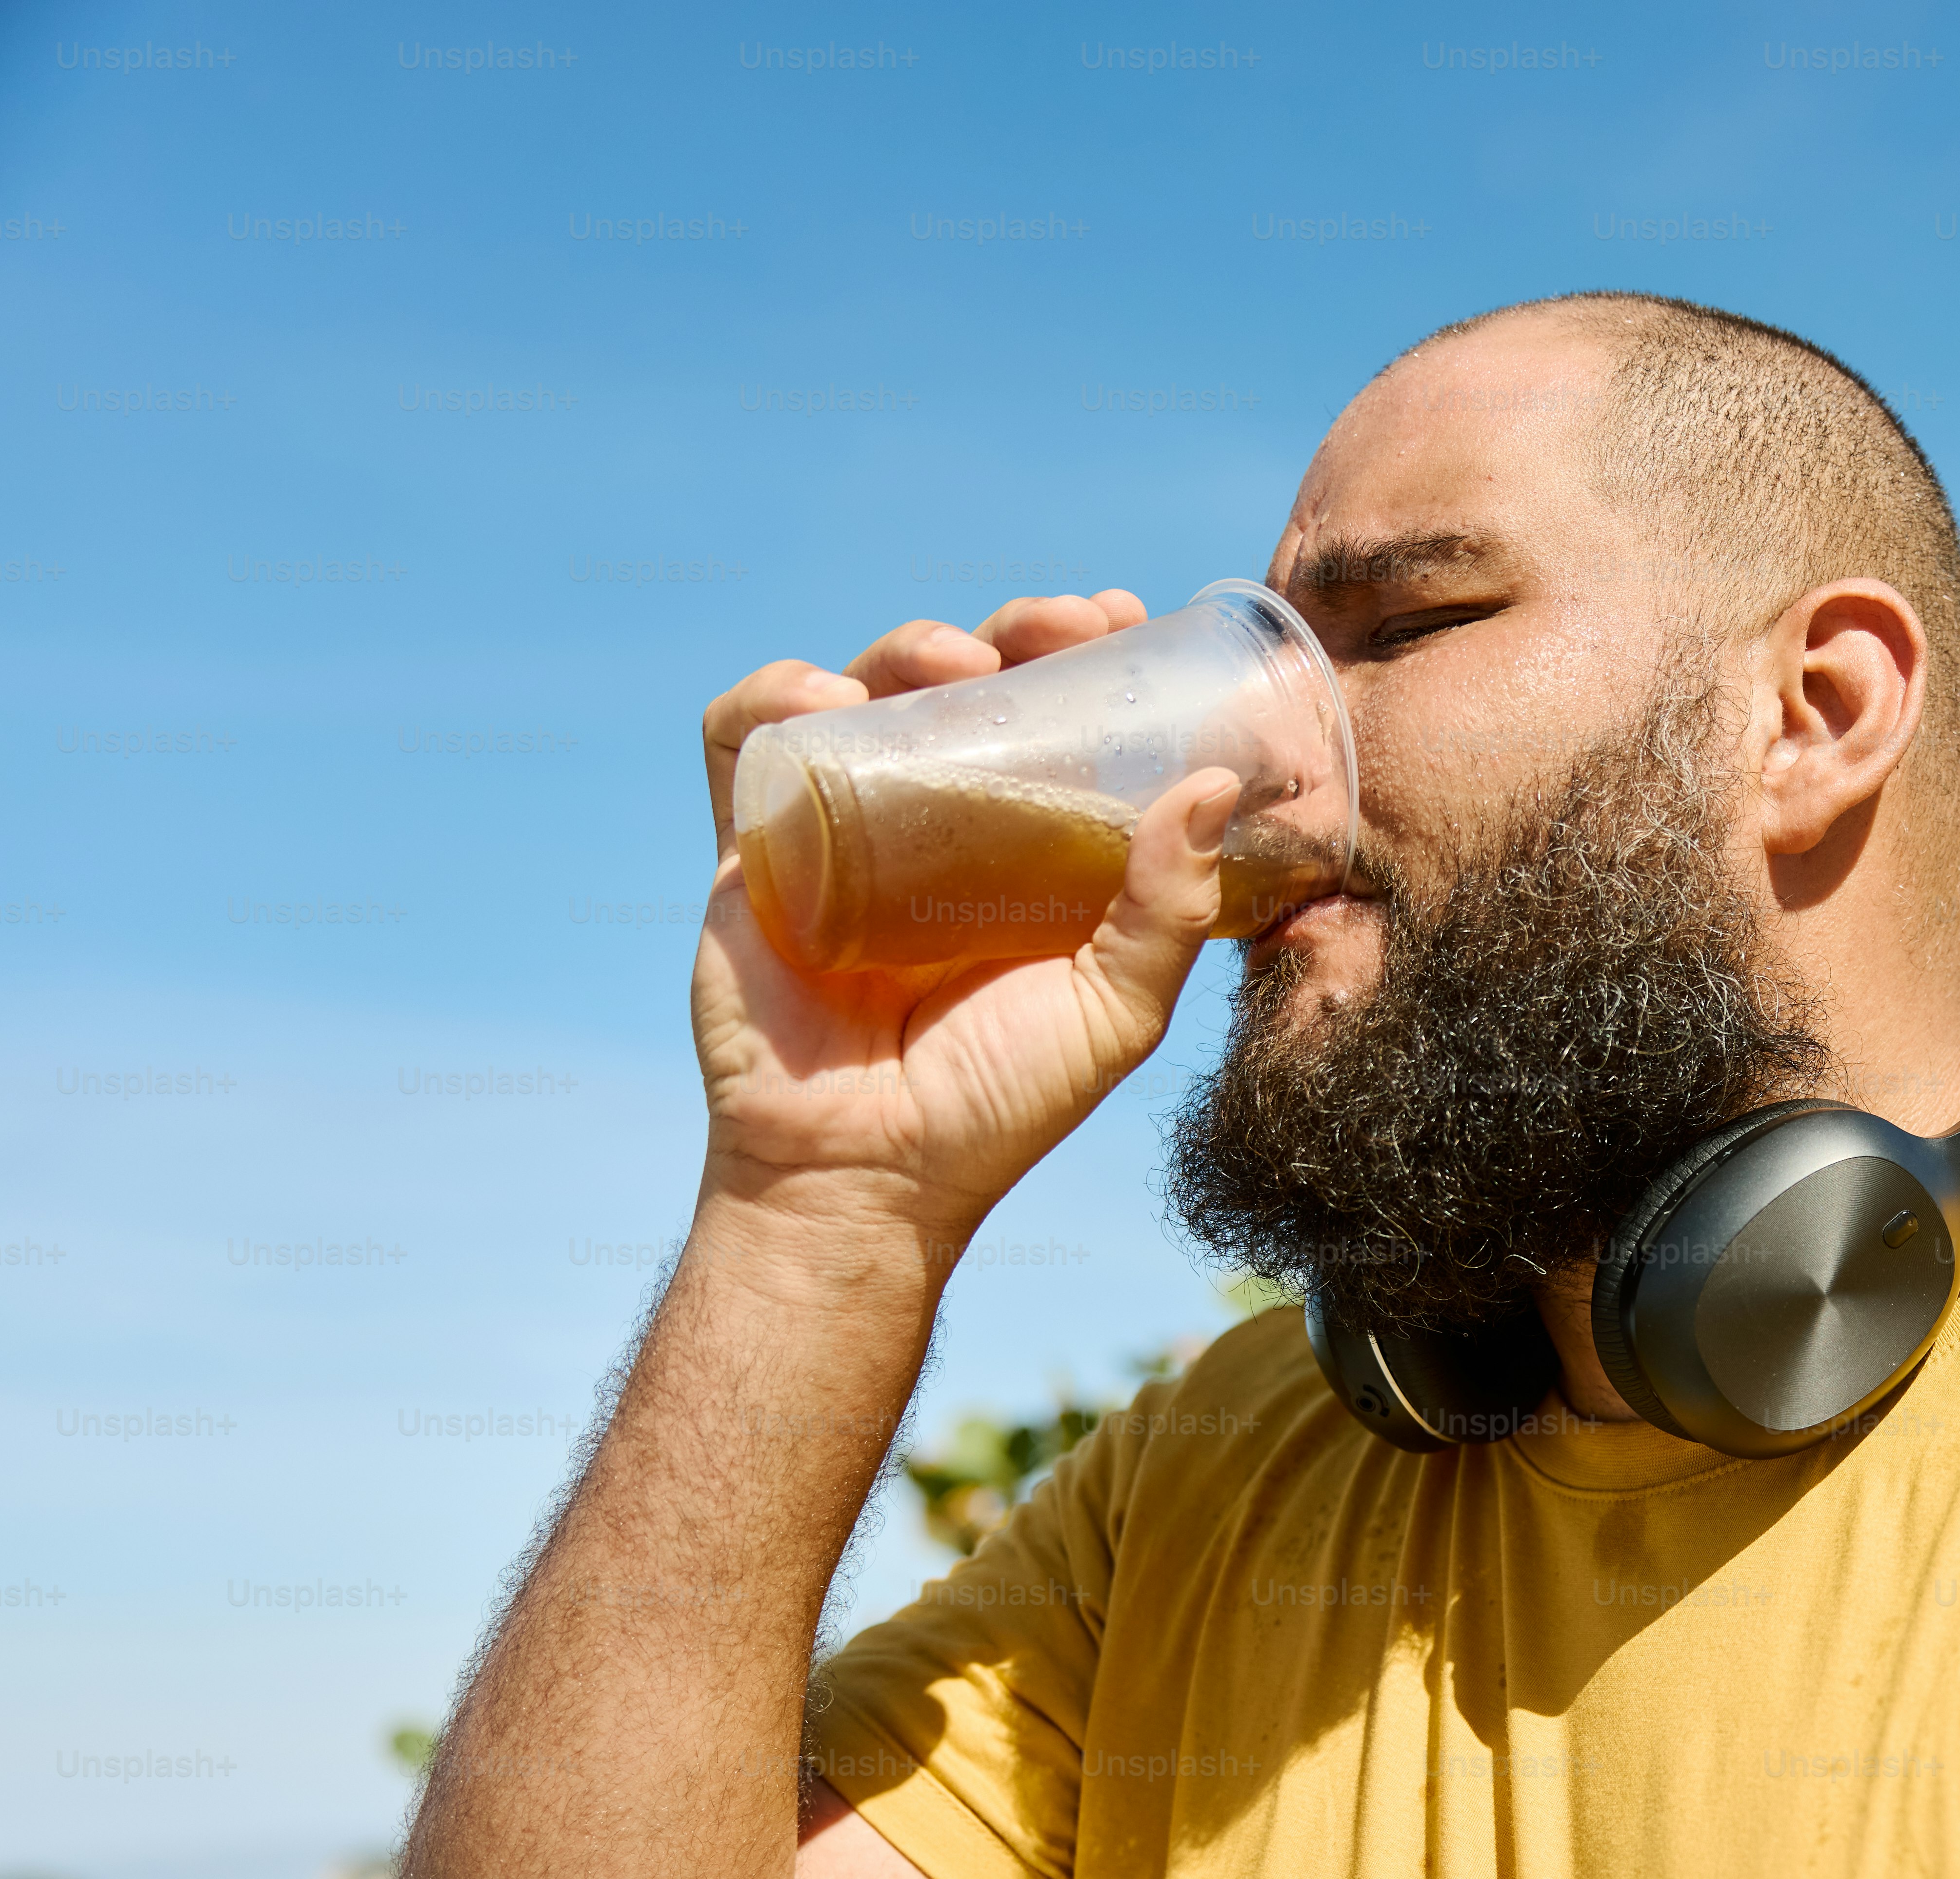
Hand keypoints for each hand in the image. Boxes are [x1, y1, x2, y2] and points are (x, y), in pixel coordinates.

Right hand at [688, 590, 1238, 1250]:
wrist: (865, 1178)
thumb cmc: (993, 1104)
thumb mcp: (1114, 1009)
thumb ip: (1170, 908)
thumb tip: (1217, 783)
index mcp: (1014, 849)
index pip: (1048, 719)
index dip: (1083, 656)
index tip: (1124, 619)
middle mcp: (928, 826)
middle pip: (961, 685)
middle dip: (1014, 632)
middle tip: (1061, 625)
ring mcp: (837, 830)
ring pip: (859, 689)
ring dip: (906, 646)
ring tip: (960, 660)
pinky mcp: (752, 852)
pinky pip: (742, 743)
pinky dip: (776, 697)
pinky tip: (831, 697)